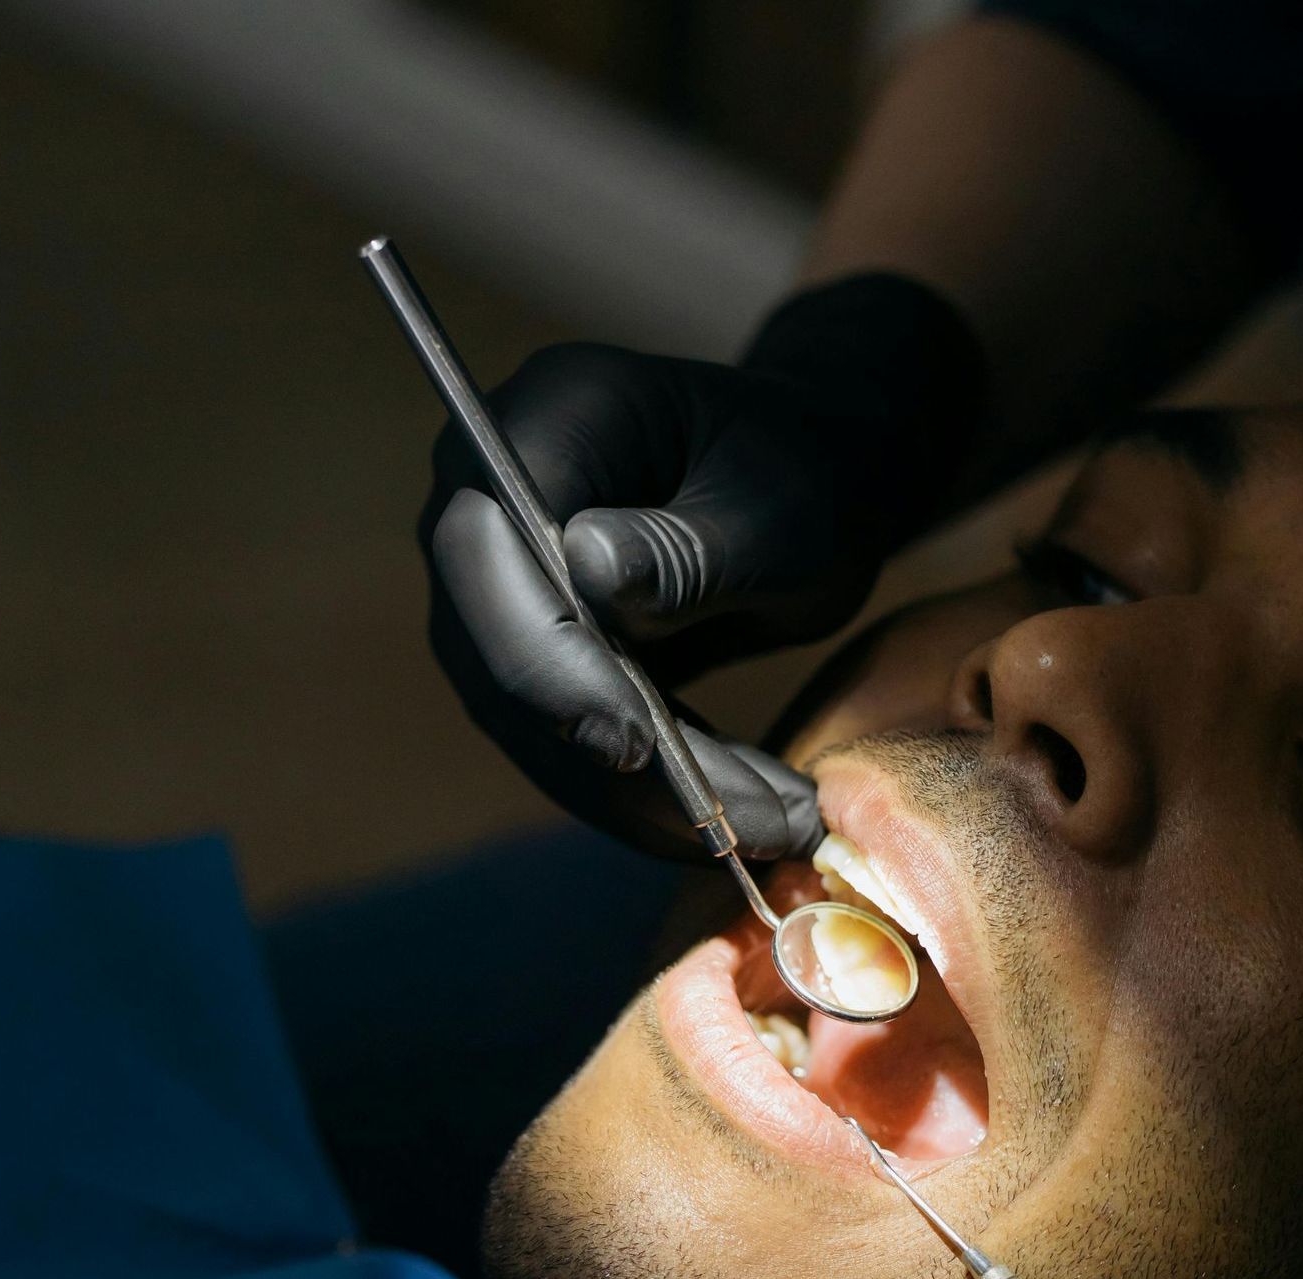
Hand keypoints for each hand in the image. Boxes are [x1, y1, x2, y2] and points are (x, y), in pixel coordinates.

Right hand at [419, 275, 982, 860]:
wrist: (818, 474)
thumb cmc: (809, 465)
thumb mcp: (776, 505)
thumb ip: (683, 547)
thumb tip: (586, 572)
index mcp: (542, 424)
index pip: (485, 552)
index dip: (546, 661)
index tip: (633, 744)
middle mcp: (494, 507)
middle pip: (506, 661)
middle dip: (623, 767)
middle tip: (744, 827)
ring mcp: (512, 589)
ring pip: (546, 729)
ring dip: (659, 802)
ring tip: (780, 829)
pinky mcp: (552, 659)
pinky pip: (584, 747)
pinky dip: (669, 796)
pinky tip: (758, 820)